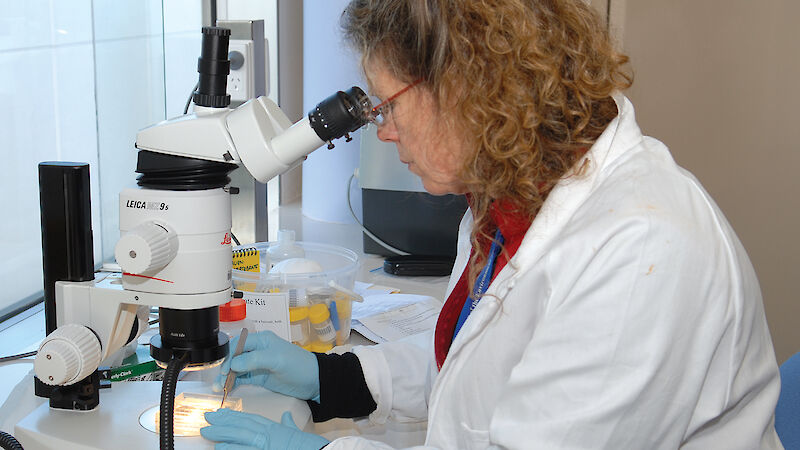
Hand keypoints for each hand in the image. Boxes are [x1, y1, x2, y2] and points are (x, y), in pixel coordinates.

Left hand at [201, 409, 328, 449]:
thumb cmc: (309, 445)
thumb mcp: (296, 432)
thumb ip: (288, 424)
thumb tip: (285, 416)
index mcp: (274, 428)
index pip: (249, 418)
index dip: (233, 415)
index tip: (219, 413)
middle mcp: (268, 434)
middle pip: (241, 425)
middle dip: (223, 422)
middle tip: (206, 418)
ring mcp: (266, 444)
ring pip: (240, 437)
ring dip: (222, 434)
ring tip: (207, 432)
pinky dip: (233, 448)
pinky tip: (221, 447)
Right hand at [213, 330, 319, 400]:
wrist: (313, 381)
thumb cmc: (299, 365)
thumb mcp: (277, 359)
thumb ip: (254, 359)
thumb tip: (234, 363)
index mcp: (261, 340)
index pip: (238, 344)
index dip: (229, 356)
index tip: (226, 370)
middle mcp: (257, 350)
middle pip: (234, 356)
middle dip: (225, 368)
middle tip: (220, 381)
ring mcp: (257, 364)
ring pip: (235, 368)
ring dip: (226, 377)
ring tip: (219, 387)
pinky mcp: (259, 376)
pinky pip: (241, 378)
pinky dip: (233, 382)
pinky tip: (226, 388)